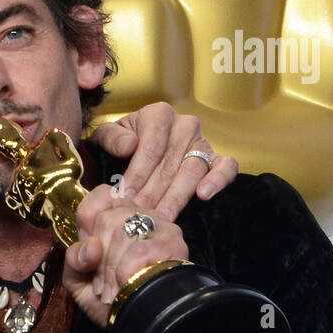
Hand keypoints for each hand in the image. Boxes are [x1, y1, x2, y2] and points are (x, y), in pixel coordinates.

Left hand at [63, 184, 188, 328]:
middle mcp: (140, 215)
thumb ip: (74, 258)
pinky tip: (130, 284)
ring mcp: (160, 226)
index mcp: (117, 217)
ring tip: (116, 288)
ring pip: (121, 233)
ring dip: (111, 271)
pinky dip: (126, 273)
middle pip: (106, 219)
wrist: (138, 326)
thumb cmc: (112, 301)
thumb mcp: (80, 280)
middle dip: (99, 259)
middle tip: (103, 282)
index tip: (91, 255)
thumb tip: (90, 246)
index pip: (100, 196)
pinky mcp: (173, 243)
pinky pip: (138, 251)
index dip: (87, 226)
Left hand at [86, 102, 236, 220]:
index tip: (124, 197)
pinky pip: (226, 166)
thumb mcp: (106, 137)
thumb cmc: (119, 143)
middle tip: (140, 215)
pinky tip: (203, 195)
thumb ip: (111, 138)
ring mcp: (202, 141)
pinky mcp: (215, 158)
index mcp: (158, 114)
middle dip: (153, 194)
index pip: (150, 149)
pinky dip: (218, 180)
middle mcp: (184, 124)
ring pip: (192, 171)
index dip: (136, 176)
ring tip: (163, 217)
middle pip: (169, 164)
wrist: (134, 148)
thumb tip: (128, 145)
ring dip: (176, 197)